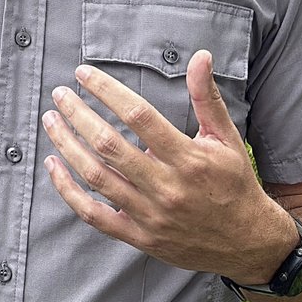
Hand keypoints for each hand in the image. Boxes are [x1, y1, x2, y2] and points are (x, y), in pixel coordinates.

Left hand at [41, 50, 295, 282]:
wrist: (250, 245)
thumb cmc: (235, 184)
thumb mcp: (226, 138)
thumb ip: (207, 97)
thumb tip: (200, 56)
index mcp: (189, 158)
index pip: (138, 116)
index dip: (106, 91)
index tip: (83, 74)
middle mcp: (167, 187)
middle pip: (109, 145)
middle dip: (77, 115)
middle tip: (59, 94)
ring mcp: (151, 214)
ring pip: (96, 177)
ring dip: (67, 145)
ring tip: (51, 121)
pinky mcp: (140, 236)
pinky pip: (93, 215)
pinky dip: (68, 191)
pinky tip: (54, 165)